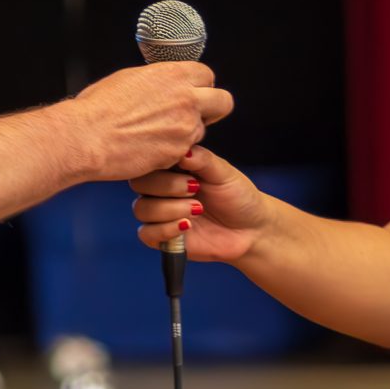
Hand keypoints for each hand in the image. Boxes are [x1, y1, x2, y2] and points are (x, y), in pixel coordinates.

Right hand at [71, 63, 231, 181]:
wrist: (86, 137)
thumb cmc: (97, 108)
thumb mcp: (128, 79)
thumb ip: (155, 80)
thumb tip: (160, 82)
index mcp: (173, 74)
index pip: (207, 75)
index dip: (199, 85)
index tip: (192, 92)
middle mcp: (186, 98)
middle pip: (223, 101)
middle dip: (213, 108)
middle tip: (196, 114)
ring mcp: (185, 126)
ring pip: (202, 130)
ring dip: (188, 133)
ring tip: (158, 135)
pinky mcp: (178, 152)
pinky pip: (186, 152)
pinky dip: (173, 152)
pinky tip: (150, 148)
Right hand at [130, 145, 271, 262]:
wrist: (251, 229)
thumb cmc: (237, 196)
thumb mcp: (223, 172)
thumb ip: (201, 159)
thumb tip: (181, 151)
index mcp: (171, 167)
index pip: (147, 160)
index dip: (161, 164)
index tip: (188, 169)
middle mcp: (161, 189)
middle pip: (139, 184)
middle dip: (167, 186)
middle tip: (195, 189)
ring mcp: (160, 213)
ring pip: (141, 209)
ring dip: (170, 209)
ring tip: (198, 209)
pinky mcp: (162, 238)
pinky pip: (146, 234)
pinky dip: (165, 229)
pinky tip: (187, 226)